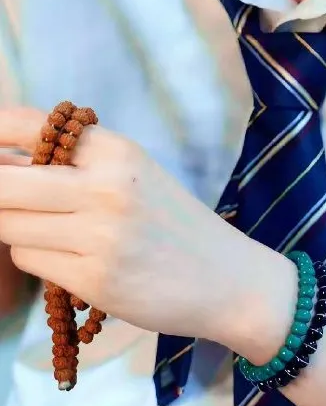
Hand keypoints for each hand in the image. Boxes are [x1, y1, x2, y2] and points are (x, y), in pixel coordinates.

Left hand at [0, 107, 292, 356]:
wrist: (224, 276)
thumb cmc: (169, 219)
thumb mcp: (131, 171)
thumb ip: (74, 161)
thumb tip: (2, 158)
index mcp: (116, 150)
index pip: (31, 126)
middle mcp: (106, 187)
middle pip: (5, 182)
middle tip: (6, 195)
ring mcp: (99, 236)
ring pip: (11, 225)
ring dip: (17, 226)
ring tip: (51, 228)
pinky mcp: (94, 280)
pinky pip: (30, 260)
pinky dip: (36, 256)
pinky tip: (68, 256)